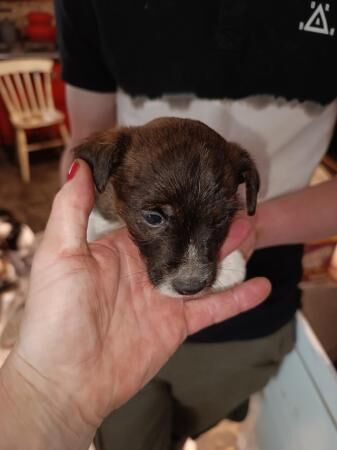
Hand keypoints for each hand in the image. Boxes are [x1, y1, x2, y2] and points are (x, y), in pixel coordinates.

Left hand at [0, 160, 269, 449]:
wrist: (66, 381)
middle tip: (234, 202)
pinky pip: (213, 309)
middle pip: (185, 239)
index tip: (198, 180)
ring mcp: (163, 296)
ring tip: (251, 228)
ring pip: (204, 268)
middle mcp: (145, 268)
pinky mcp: (177, 324)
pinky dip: (238, 298)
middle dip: (209, 221)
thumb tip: (80, 163)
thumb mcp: (59, 254)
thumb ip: (72, 209)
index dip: (177, 200)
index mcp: (119, 248)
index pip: (156, 217)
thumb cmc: (56, 316)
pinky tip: (262, 285)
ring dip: (229, 251)